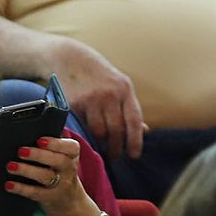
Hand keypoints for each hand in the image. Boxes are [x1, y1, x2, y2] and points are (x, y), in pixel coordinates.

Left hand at [2, 135, 95, 215]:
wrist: (68, 201)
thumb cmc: (59, 172)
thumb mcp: (62, 158)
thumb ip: (51, 147)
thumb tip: (27, 135)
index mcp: (72, 156)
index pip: (71, 147)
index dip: (56, 143)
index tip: (40, 139)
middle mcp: (69, 169)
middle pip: (58, 161)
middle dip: (39, 155)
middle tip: (21, 151)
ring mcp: (60, 185)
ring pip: (45, 176)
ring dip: (27, 170)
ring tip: (10, 166)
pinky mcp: (49, 198)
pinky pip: (35, 193)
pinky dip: (21, 188)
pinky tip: (9, 184)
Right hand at [54, 40, 145, 158]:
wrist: (70, 59)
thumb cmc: (98, 76)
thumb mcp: (119, 86)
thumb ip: (129, 108)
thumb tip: (145, 130)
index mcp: (125, 89)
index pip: (134, 120)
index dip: (135, 140)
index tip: (134, 155)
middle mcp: (110, 94)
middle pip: (116, 129)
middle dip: (116, 147)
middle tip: (115, 157)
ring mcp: (91, 99)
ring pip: (98, 131)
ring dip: (101, 144)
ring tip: (102, 150)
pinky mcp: (73, 104)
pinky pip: (82, 127)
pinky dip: (85, 136)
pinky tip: (86, 140)